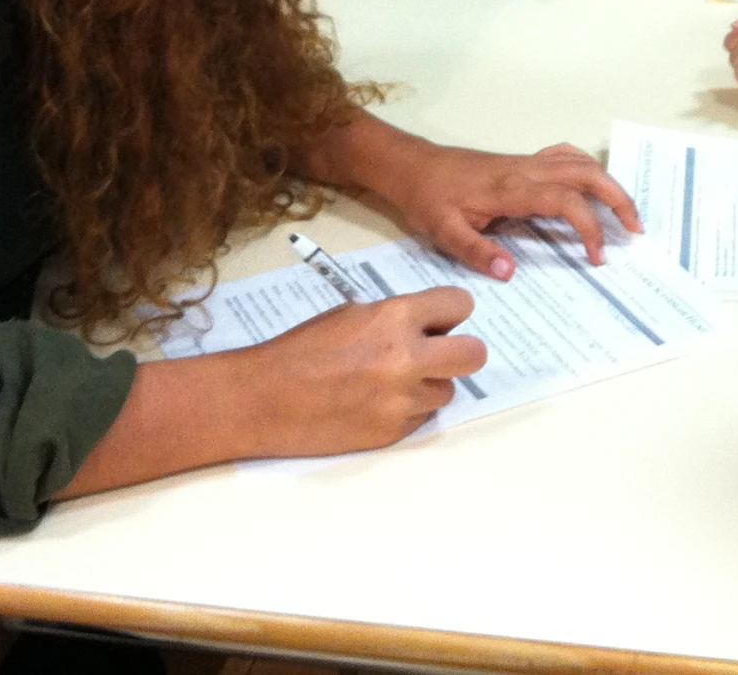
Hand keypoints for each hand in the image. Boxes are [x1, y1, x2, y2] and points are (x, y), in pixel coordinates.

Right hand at [232, 288, 486, 456]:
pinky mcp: (391, 433)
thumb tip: (427, 327)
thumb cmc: (301, 349)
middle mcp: (407, 359)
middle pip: (473, 355)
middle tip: (440, 352)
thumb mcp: (351, 315)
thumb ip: (395, 319)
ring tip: (394, 380)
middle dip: (461, 351)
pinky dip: (407, 409)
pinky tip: (376, 402)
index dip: (452, 310)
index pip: (459, 304)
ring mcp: (401, 401)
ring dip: (429, 384)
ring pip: (446, 391)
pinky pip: (420, 418)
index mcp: (395, 319)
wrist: (263, 399)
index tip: (445, 317)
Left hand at [372, 139, 645, 278]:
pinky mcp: (522, 161)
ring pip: (580, 162)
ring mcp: (527, 162)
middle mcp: (527, 170)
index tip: (598, 256)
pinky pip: (564, 156)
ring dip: (608, 182)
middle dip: (617, 197)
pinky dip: (587, 168)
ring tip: (625, 211)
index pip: (566, 201)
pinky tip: (592, 185)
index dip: (589, 226)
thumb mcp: (444, 231)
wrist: (413, 167)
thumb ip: (476, 251)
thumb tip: (509, 271)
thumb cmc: (428, 199)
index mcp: (512, 189)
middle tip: (636, 228)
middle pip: (586, 173)